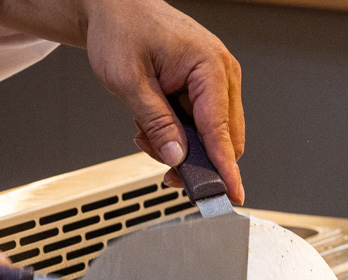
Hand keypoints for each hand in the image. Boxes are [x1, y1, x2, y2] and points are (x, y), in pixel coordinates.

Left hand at [84, 0, 244, 202]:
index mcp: (210, 66)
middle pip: (225, 139)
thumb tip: (177, 156)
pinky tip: (153, 126)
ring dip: (182, 147)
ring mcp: (216, 82)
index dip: (225, 167)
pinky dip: (179, 135)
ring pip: (212, 137)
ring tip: (146, 134)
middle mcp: (221, 73)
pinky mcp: (205, 89)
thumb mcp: (130, 81)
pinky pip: (201, 126)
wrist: (116, 9)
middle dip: (196, 161)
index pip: (221, 129)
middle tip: (166, 172)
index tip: (231, 194)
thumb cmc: (123, 30)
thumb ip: (157, 122)